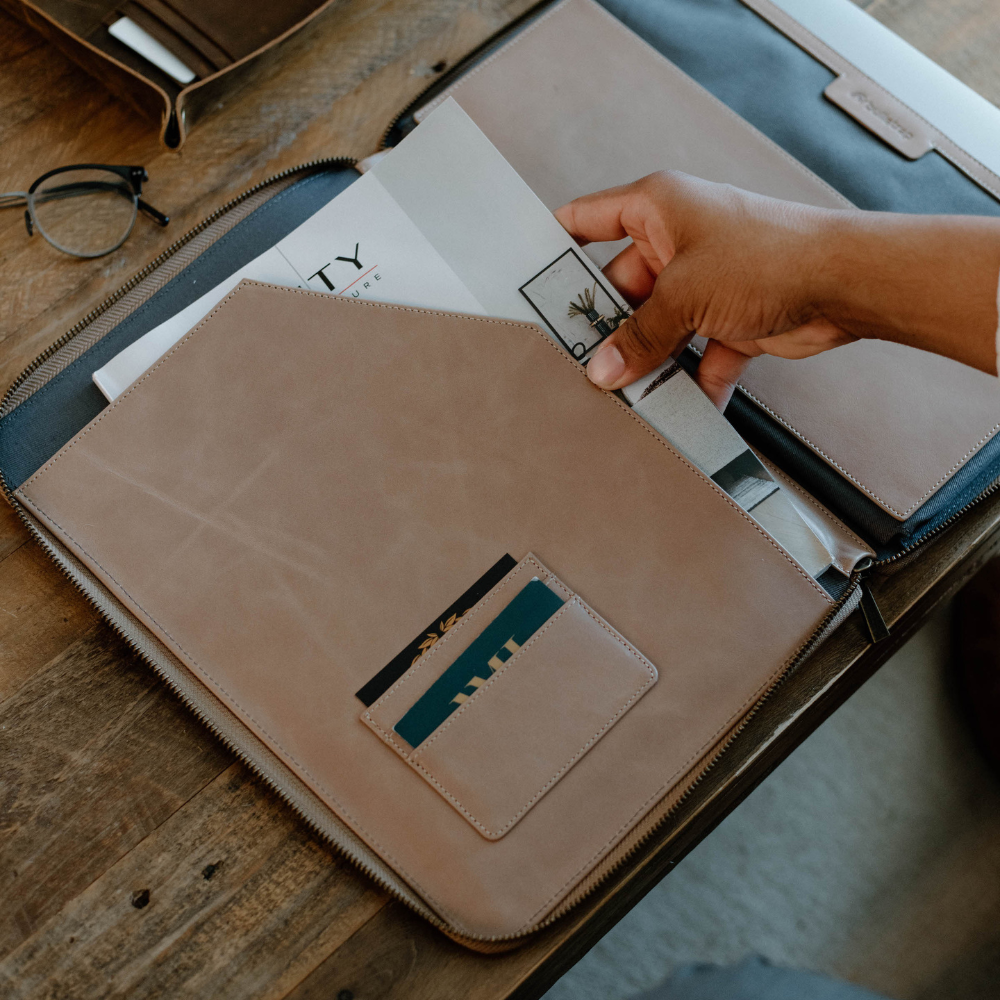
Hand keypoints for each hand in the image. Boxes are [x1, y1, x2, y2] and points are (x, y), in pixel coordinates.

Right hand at [555, 171, 858, 407]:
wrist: (843, 285)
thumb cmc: (774, 253)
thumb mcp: (685, 293)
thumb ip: (640, 334)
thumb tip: (605, 366)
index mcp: (658, 208)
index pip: (589, 219)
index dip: (558, 245)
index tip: (533, 280)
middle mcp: (678, 242)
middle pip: (621, 289)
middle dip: (609, 328)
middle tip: (584, 359)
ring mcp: (703, 283)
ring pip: (657, 328)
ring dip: (648, 360)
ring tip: (628, 389)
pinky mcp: (727, 320)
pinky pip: (695, 356)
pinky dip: (690, 382)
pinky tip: (682, 404)